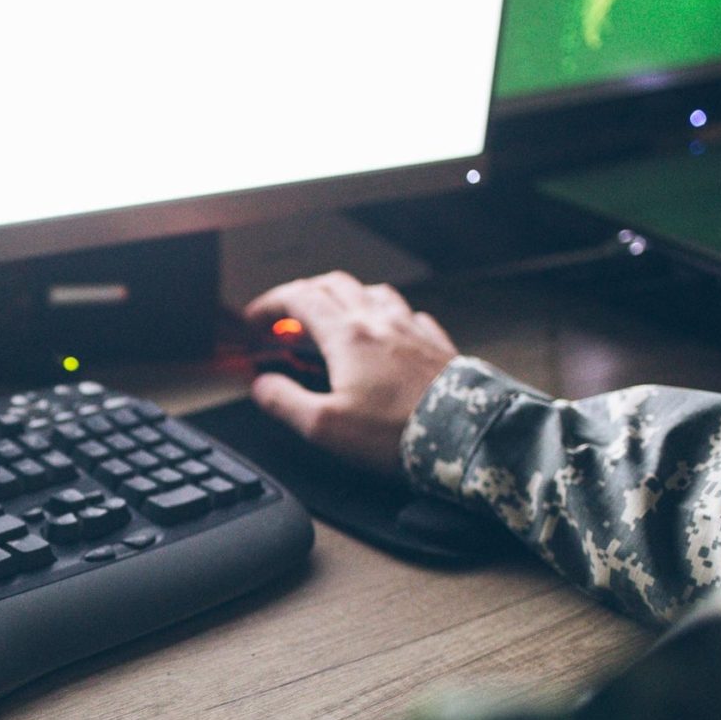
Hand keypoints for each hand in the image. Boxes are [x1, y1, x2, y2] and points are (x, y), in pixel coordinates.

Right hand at [243, 272, 459, 475]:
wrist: (464, 434)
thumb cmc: (396, 432)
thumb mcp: (324, 426)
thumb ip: (285, 401)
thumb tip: (262, 386)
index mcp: (346, 336)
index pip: (298, 299)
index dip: (270, 304)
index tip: (256, 319)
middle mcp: (379, 322)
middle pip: (333, 284)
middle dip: (303, 293)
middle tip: (288, 315)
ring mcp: (411, 329)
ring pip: (372, 292)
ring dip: (346, 297)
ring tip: (334, 316)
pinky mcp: (436, 344)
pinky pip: (408, 315)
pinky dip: (386, 315)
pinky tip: (387, 332)